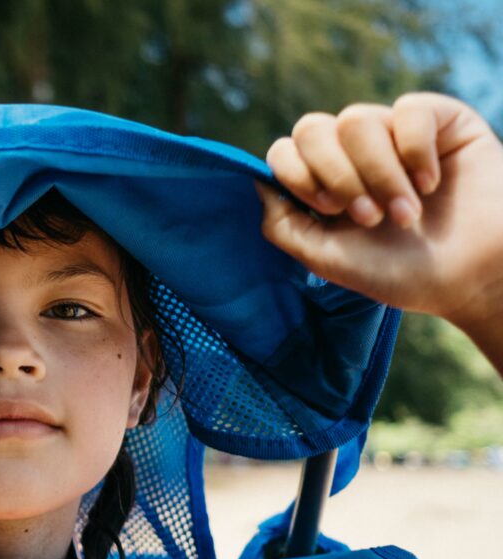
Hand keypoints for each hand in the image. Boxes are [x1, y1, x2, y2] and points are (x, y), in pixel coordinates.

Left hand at [255, 92, 502, 332]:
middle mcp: (353, 153)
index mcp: (323, 182)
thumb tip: (256, 181)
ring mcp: (393, 133)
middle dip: (337, 176)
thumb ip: (283, 225)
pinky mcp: (438, 120)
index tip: (330, 210)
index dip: (299, 175)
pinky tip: (432, 184)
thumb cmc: (401, 273)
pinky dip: (416, 153)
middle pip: (311, 128)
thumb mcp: (326, 259)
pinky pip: (408, 110)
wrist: (472, 277)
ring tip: (405, 214)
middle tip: (367, 217)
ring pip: (356, 119)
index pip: (284, 151)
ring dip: (379, 174)